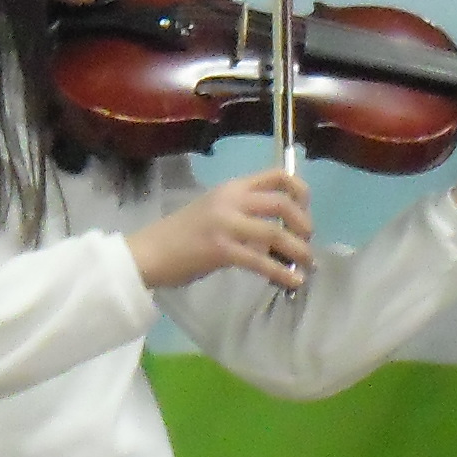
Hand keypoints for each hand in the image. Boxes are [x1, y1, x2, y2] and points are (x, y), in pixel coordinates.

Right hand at [134, 165, 312, 291]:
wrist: (149, 252)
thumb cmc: (182, 234)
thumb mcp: (215, 209)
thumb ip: (244, 212)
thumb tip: (280, 231)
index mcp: (232, 187)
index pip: (276, 175)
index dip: (300, 190)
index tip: (306, 209)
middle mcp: (231, 200)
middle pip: (282, 202)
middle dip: (304, 223)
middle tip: (307, 241)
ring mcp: (226, 224)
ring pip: (276, 232)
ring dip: (299, 250)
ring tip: (307, 264)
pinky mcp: (221, 250)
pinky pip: (261, 261)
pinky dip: (282, 272)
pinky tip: (292, 281)